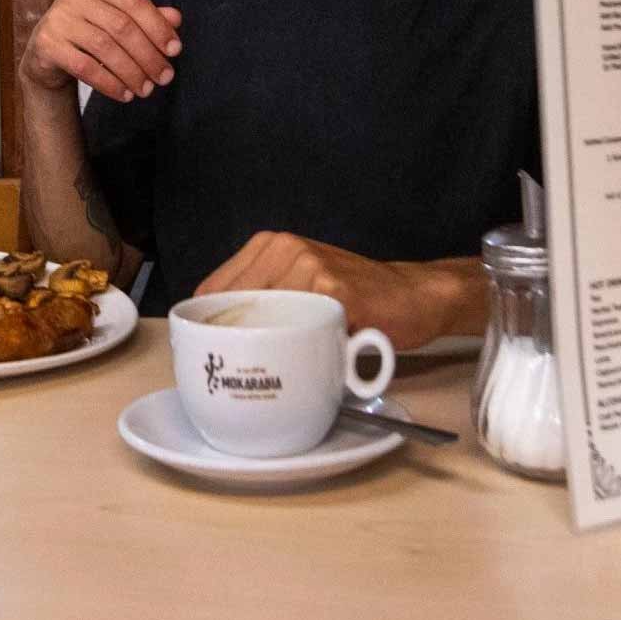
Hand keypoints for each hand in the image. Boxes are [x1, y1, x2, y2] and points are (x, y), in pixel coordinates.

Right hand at [18, 0, 183, 103]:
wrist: (47, 54)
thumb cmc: (89, 33)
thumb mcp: (118, 22)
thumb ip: (146, 18)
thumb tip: (176, 18)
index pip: (134, 2)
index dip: (158, 26)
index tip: (175, 51)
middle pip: (121, 26)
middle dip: (147, 55)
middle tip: (164, 78)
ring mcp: (57, 19)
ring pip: (104, 47)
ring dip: (131, 72)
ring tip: (146, 90)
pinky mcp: (47, 44)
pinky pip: (84, 66)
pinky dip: (108, 83)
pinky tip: (124, 94)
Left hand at [196, 233, 469, 349]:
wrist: (413, 296)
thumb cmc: (352, 299)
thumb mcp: (299, 287)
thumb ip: (261, 300)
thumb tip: (211, 337)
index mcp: (268, 246)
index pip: (209, 290)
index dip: (207, 329)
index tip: (216, 356)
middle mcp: (284, 248)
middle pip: (230, 309)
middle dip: (233, 345)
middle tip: (248, 373)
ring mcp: (309, 267)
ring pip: (262, 323)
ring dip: (269, 354)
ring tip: (287, 368)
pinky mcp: (334, 292)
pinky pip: (301, 334)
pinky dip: (304, 357)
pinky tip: (316, 361)